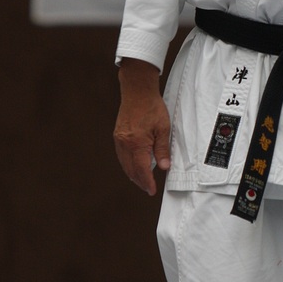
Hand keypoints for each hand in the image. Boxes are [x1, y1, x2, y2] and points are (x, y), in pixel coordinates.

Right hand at [113, 59, 171, 194]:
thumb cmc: (151, 107)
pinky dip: (127, 164)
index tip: (151, 190)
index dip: (147, 182)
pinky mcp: (117, 135)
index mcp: (137, 143)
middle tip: (148, 188)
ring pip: (124, 163)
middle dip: (139, 181)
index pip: (141, 169)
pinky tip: (133, 165)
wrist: (137, 91)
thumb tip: (164, 167)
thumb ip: (162, 149)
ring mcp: (119, 139)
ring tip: (142, 180)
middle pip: (130, 169)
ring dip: (132, 174)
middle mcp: (125, 143)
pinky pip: (121, 155)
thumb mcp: (163, 128)